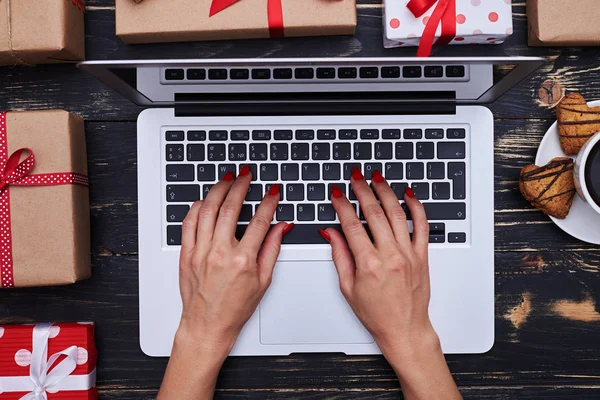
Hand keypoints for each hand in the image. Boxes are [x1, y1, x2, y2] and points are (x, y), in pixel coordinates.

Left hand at [178, 168, 291, 350]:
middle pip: (231, 208)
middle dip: (240, 186)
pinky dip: (197, 207)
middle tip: (246, 175)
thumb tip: (282, 226)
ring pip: (208, 210)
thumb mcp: (263, 280)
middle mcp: (220, 253)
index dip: (268, 202)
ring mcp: (200, 252)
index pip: (259, 221)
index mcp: (243, 260)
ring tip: (226, 179)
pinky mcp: (186, 254)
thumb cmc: (234, 308)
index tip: (272, 191)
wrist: (207, 325)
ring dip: (218, 190)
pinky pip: (189, 223)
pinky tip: (206, 199)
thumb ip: (272, 249)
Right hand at [322, 168, 460, 398]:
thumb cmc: (376, 314)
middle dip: (362, 191)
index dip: (343, 205)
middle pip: (375, 213)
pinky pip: (422, 226)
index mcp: (369, 264)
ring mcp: (408, 254)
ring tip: (377, 178)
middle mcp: (390, 256)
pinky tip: (408, 194)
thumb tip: (331, 233)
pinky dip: (416, 208)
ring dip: (386, 192)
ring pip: (397, 214)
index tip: (337, 194)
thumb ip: (340, 256)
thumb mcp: (348, 287)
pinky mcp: (422, 256)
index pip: (352, 225)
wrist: (405, 329)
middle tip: (355, 177)